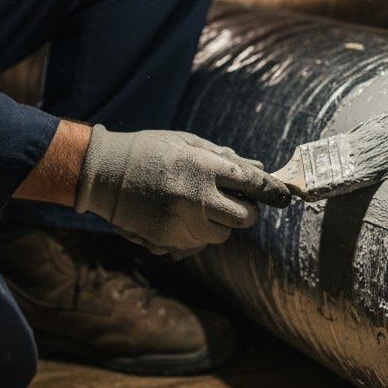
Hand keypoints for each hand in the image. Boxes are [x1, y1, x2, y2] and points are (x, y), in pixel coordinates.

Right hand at [74, 125, 290, 255]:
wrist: (103, 173)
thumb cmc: (149, 151)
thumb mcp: (188, 143)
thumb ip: (225, 158)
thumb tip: (260, 167)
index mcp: (203, 167)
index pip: (252, 183)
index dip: (273, 191)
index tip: (285, 196)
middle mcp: (196, 197)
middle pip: (245, 217)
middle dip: (247, 211)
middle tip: (239, 202)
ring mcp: (182, 222)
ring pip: (223, 235)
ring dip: (221, 223)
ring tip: (202, 206)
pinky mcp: (168, 241)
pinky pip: (199, 244)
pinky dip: (199, 233)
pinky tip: (183, 216)